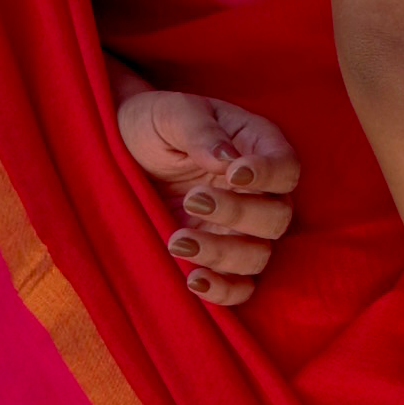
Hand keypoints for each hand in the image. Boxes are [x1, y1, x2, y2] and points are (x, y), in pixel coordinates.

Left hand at [112, 81, 301, 312]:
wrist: (117, 150)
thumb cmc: (152, 124)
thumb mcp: (170, 113)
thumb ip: (200, 131)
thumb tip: (226, 159)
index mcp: (256, 148)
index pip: (286, 168)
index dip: (269, 175)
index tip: (234, 174)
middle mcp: (258, 192)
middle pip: (277, 217)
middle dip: (238, 214)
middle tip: (193, 199)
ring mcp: (239, 229)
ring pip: (258, 256)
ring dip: (222, 254)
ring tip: (176, 240)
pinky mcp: (218, 259)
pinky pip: (240, 288)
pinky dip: (223, 291)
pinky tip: (193, 279)